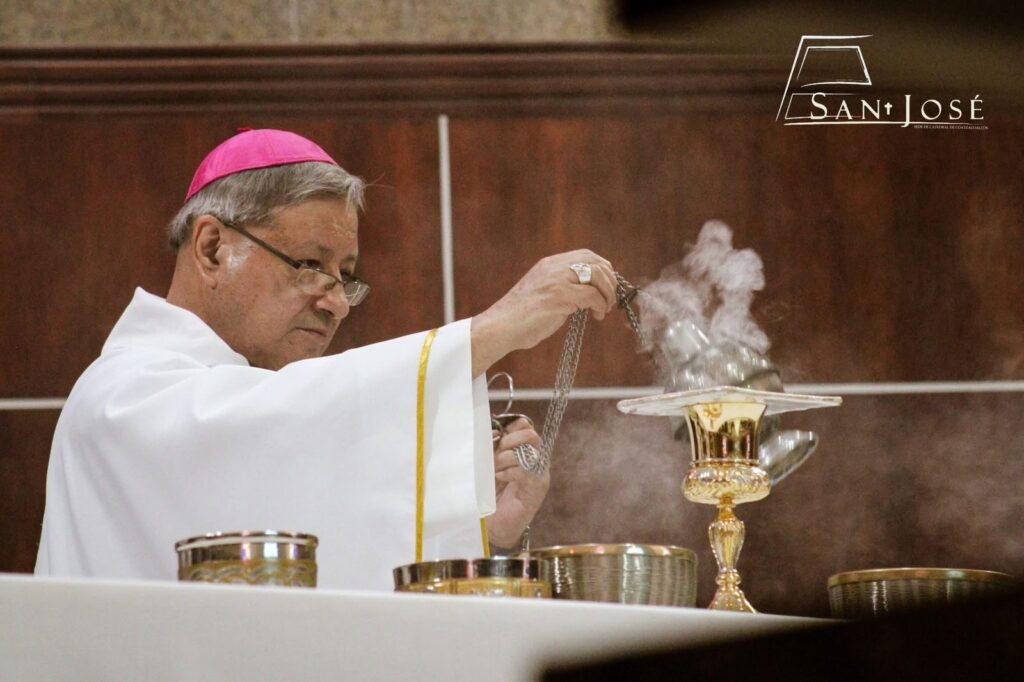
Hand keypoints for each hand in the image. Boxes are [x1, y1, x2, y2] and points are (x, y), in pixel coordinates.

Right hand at [471, 250, 616, 375]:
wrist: (500, 328)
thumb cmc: (519, 318)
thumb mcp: (542, 293)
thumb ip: (561, 287)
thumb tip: (587, 294)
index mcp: (549, 264)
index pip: (586, 255)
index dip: (603, 269)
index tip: (607, 286)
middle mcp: (553, 267)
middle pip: (596, 262)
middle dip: (610, 281)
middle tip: (610, 300)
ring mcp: (556, 280)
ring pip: (597, 276)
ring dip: (607, 293)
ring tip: (605, 308)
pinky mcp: (559, 296)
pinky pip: (592, 296)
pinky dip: (601, 306)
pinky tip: (598, 316)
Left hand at [486, 418, 549, 548]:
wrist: (494, 526)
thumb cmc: (489, 496)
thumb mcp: (487, 466)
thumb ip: (491, 448)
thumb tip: (491, 430)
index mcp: (524, 451)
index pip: (525, 425)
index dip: (510, 426)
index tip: (495, 436)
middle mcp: (535, 460)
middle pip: (531, 435)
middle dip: (510, 440)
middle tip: (496, 453)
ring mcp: (538, 474)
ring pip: (529, 451)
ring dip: (506, 457)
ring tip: (495, 470)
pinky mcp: (536, 489)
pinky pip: (525, 471)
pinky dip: (509, 472)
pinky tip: (500, 479)